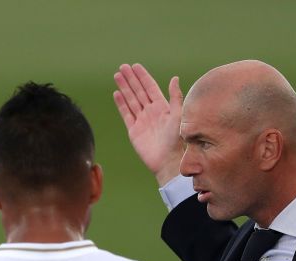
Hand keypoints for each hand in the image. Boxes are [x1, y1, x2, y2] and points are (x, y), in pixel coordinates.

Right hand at [112, 63, 184, 185]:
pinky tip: (116, 93)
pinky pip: (126, 114)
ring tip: (118, 76)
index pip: (150, 87)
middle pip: (138, 91)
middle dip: (131, 79)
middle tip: (123, 67)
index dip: (143, 77)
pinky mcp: (134, 130)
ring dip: (124, 88)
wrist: (167, 160)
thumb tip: (174, 78)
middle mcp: (151, 112)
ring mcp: (141, 120)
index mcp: (162, 107)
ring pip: (131, 100)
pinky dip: (121, 104)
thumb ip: (175, 97)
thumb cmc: (176, 140)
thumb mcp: (178, 115)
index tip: (135, 66)